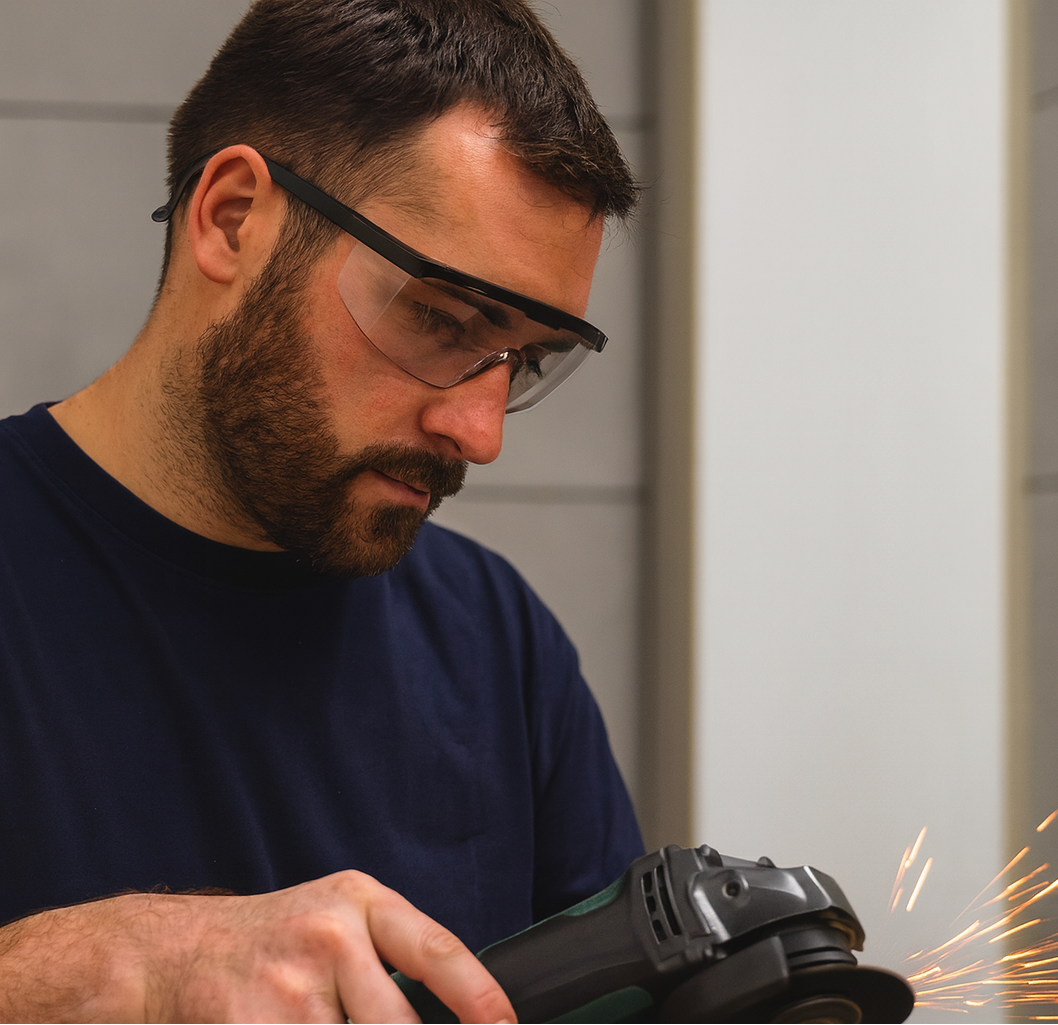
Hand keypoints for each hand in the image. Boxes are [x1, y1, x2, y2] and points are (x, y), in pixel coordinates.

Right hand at [0, 871, 516, 1023]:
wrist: (171, 952)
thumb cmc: (270, 942)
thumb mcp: (335, 920)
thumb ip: (388, 958)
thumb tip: (451, 1015)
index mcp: (360, 902)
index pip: (439, 951)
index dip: (481, 997)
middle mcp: (330, 938)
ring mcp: (289, 989)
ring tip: (322, 1021)